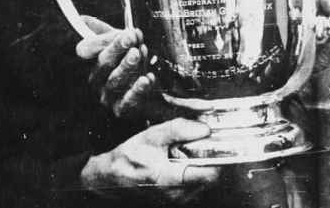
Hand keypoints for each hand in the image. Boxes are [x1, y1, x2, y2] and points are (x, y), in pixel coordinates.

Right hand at [75, 16, 171, 121]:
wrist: (152, 94)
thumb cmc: (131, 63)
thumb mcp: (119, 43)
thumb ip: (105, 32)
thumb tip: (83, 20)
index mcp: (93, 60)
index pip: (87, 50)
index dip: (101, 40)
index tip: (122, 32)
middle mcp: (96, 78)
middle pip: (103, 63)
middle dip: (117, 49)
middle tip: (131, 39)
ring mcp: (107, 95)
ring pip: (115, 81)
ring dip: (127, 66)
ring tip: (138, 54)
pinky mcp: (121, 109)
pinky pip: (127, 102)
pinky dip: (137, 90)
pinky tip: (148, 78)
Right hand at [81, 119, 219, 203]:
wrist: (111, 178)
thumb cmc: (130, 157)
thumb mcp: (152, 136)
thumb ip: (179, 129)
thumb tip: (205, 129)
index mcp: (171, 179)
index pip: (211, 175)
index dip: (218, 158)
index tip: (216, 146)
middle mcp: (177, 196)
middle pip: (212, 180)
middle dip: (210, 162)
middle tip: (199, 149)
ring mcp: (177, 203)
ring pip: (205, 186)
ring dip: (202, 170)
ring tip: (186, 158)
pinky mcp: (176, 204)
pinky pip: (196, 190)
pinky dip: (194, 177)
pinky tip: (181, 167)